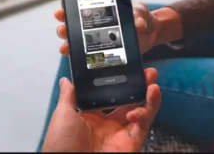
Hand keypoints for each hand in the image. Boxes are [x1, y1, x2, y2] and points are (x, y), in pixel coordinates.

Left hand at [42, 68, 160, 151]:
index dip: (118, 82)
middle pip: (127, 101)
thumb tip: (66, 80)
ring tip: (152, 83)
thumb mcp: (62, 116)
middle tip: (147, 72)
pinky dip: (148, 111)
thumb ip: (68, 97)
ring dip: (148, 96)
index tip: (125, 68)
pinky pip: (144, 125)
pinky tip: (147, 99)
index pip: (108, 95)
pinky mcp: (131, 143)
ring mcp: (120, 133)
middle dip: (138, 86)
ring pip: (140, 111)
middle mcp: (107, 124)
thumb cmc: (61, 145)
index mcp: (90, 116)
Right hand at [55, 2, 159, 54]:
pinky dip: (85, 60)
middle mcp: (97, 27)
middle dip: (65, 30)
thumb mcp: (141, 11)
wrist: (151, 33)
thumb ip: (139, 15)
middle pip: (74, 29)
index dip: (67, 12)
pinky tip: (80, 61)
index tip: (60, 13)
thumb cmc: (142, 17)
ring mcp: (101, 42)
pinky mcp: (107, 54)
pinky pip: (93, 58)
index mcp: (101, 13)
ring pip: (80, 45)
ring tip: (65, 48)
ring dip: (69, 46)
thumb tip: (138, 24)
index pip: (79, 12)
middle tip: (62, 30)